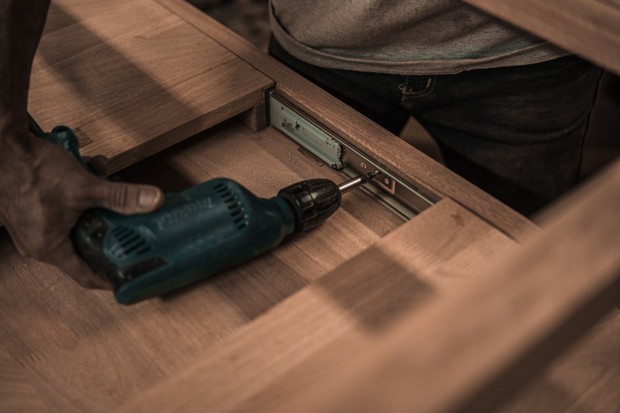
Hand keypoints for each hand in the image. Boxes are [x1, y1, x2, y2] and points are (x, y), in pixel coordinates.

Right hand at [0, 127, 162, 288]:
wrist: (2, 145)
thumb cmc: (31, 170)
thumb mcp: (85, 186)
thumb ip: (121, 197)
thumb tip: (153, 201)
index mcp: (48, 248)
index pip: (86, 276)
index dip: (110, 278)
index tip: (130, 277)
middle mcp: (38, 242)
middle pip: (85, 245)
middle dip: (109, 228)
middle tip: (130, 223)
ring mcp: (33, 224)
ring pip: (77, 220)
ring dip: (97, 200)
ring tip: (109, 182)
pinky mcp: (32, 206)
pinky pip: (65, 206)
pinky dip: (81, 189)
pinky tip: (91, 167)